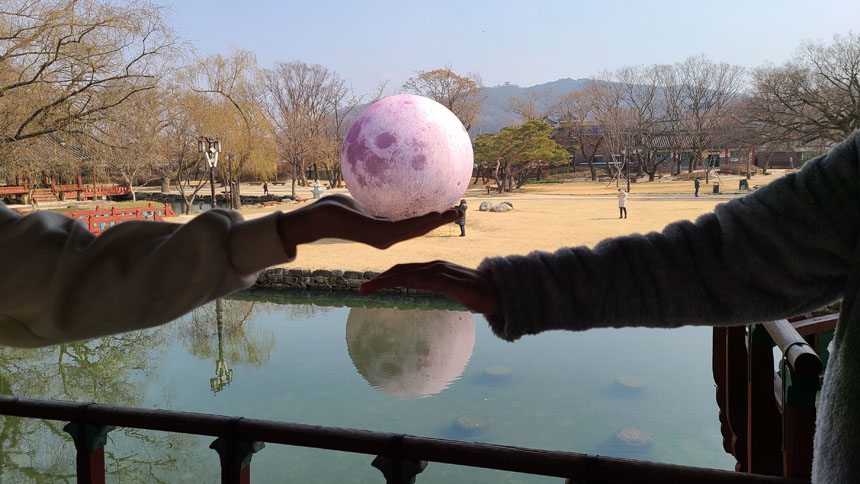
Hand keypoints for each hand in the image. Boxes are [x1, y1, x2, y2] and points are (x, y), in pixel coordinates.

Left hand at [277, 194, 458, 256]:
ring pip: (416, 230)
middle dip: (441, 222)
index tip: (448, 211)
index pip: (413, 227)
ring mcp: (383, 238)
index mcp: (385, 232)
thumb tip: (387, 194)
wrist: (319, 217)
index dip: (432, 221)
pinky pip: (404, 227)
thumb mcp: (364, 206)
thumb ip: (378, 207)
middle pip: (420, 230)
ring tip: (455, 213)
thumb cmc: (337, 209)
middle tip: (461, 212)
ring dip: (437, 221)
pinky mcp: (377, 234)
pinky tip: (435, 214)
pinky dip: (422, 221)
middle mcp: (387, 238)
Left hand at [359, 260, 500, 314]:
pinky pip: (418, 281)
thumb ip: (440, 292)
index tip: (371, 285)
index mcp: (434, 269)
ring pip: (405, 274)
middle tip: (361, 289)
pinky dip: (400, 282)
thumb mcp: (453, 293)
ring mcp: (439, 271)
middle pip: (400, 270)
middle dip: (379, 279)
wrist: (500, 292)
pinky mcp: (445, 280)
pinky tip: (389, 287)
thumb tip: (430, 298)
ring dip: (384, 281)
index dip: (387, 277)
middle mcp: (434, 266)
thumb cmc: (479, 295)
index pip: (405, 271)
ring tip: (366, 290)